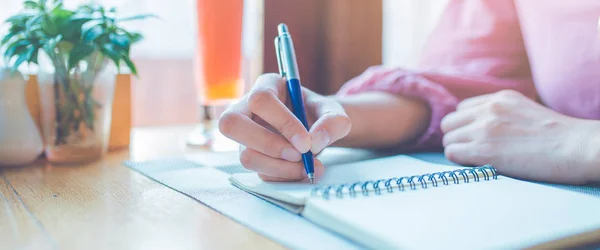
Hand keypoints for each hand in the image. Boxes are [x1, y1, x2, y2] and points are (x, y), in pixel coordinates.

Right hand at [218, 73, 350, 181]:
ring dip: (279, 167)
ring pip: (245, 155)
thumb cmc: (319, 114)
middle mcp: (246, 108)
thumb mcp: (333, 112)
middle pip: (231, 124)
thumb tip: (315, 141)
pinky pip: (259, 172)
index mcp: (267, 86)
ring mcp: (244, 135)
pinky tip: (302, 171)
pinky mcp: (250, 156)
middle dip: (268, 145)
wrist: (316, 131)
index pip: (260, 99)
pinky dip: (283, 177)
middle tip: (299, 155)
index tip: (306, 142)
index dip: (282, 122)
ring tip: (307, 166)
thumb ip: (333, 121)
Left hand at [441, 90, 597, 183]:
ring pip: (448, 139)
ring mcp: (484, 128)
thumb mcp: (526, 110)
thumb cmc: (559, 137)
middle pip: (449, 123)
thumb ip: (502, 113)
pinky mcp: (483, 150)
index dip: (465, 125)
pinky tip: (475, 165)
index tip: (474, 137)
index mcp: (500, 98)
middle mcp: (488, 109)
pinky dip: (458, 161)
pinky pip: (451, 153)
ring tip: (476, 160)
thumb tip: (483, 126)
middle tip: (471, 150)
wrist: (577, 148)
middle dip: (457, 136)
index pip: (462, 108)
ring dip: (457, 150)